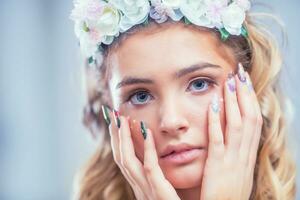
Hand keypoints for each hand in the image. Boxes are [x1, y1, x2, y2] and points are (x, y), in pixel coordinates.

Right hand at [103, 107, 180, 199]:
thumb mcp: (164, 191)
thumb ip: (157, 175)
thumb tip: (154, 154)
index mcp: (140, 186)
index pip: (123, 158)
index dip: (116, 138)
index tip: (115, 118)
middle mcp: (139, 188)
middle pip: (120, 157)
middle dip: (113, 135)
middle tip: (110, 112)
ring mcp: (147, 193)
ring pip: (129, 162)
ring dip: (123, 139)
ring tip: (121, 118)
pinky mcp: (161, 196)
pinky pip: (151, 171)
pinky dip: (146, 151)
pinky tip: (147, 133)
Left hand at [200, 66, 262, 199]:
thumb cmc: (229, 193)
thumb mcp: (237, 170)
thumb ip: (236, 152)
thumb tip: (233, 135)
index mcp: (248, 155)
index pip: (253, 121)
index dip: (250, 100)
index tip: (245, 82)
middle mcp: (244, 154)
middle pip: (249, 118)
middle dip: (245, 94)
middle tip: (241, 72)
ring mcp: (232, 159)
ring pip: (237, 125)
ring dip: (234, 101)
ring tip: (230, 80)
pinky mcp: (218, 166)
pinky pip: (218, 140)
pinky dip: (217, 121)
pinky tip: (213, 105)